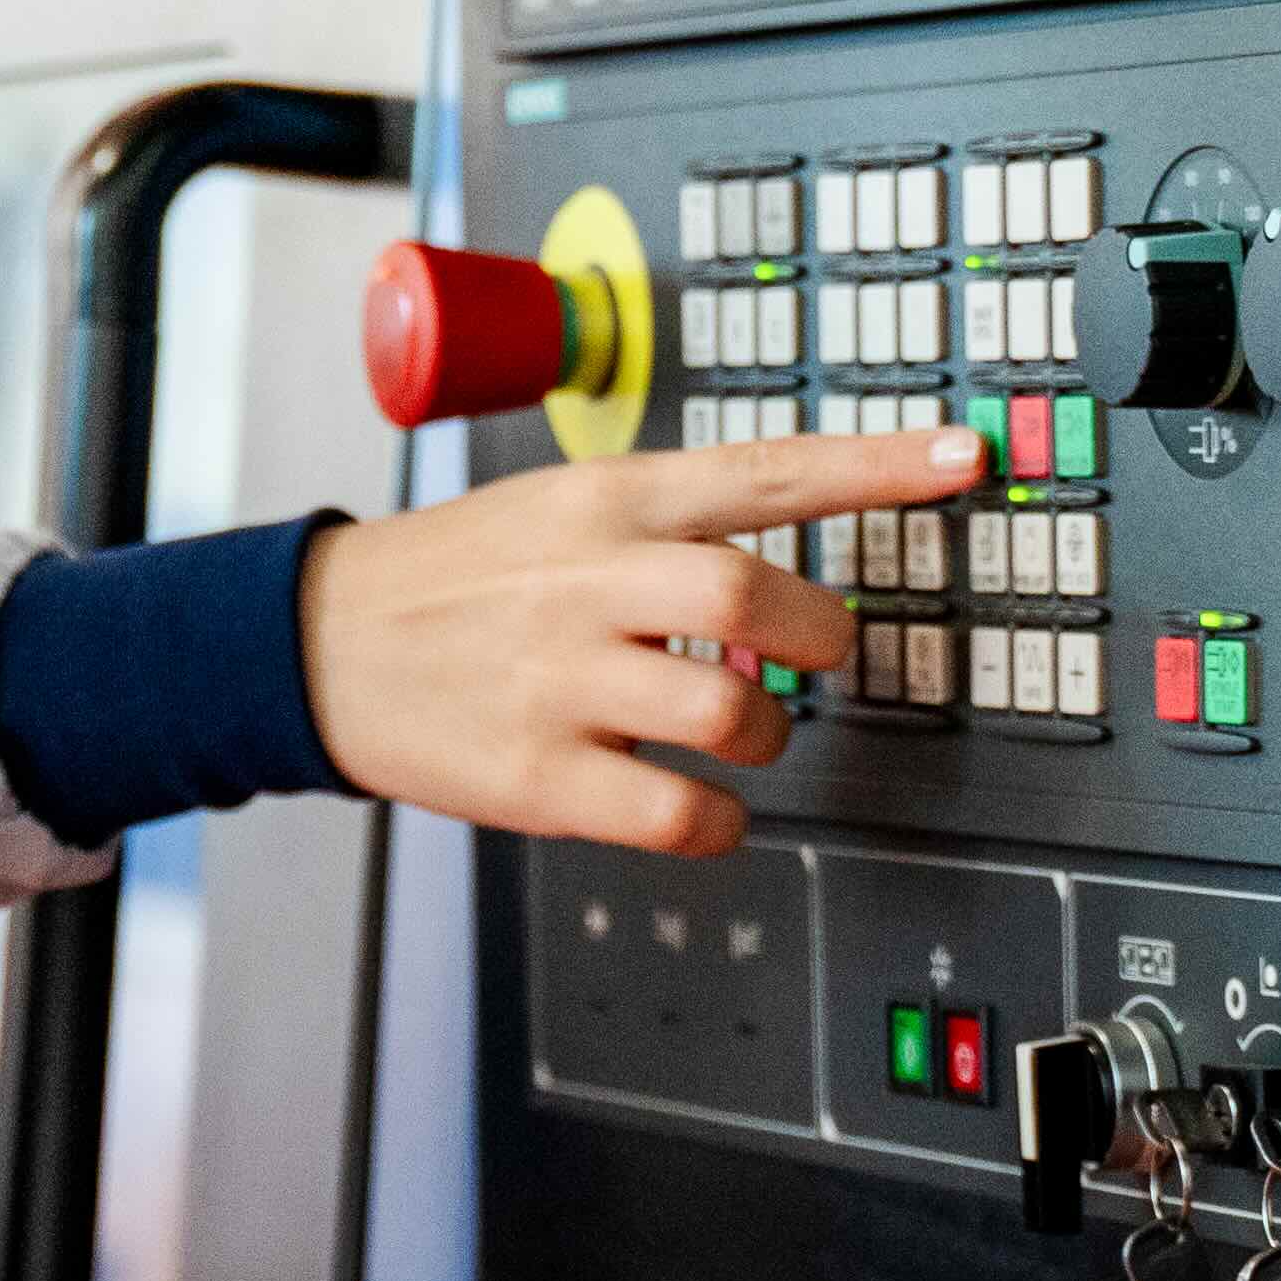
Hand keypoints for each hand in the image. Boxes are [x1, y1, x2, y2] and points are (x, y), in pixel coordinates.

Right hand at [296, 426, 983, 856]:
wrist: (317, 642)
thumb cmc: (458, 578)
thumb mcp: (556, 505)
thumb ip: (668, 523)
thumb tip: (791, 560)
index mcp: (603, 500)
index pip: (765, 469)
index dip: (877, 465)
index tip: (963, 458)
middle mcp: (586, 581)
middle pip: (754, 598)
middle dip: (821, 636)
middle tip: (821, 652)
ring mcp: (559, 683)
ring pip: (729, 713)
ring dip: (771, 734)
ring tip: (749, 734)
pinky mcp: (536, 777)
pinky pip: (678, 815)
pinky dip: (719, 822)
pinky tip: (706, 808)